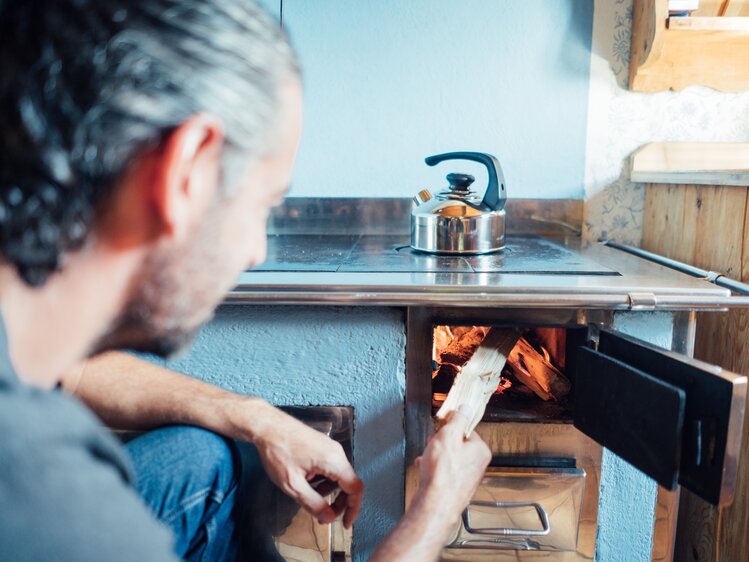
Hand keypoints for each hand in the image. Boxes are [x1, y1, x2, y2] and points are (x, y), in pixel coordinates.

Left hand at [243, 403, 363, 528]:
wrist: (267, 426)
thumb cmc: (278, 451)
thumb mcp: (293, 484)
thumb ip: (313, 503)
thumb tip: (329, 517)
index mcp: (333, 461)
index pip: (355, 488)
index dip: (353, 509)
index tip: (345, 523)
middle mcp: (336, 452)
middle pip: (348, 483)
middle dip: (338, 502)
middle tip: (323, 516)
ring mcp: (330, 447)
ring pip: (337, 476)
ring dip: (327, 490)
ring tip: (306, 493)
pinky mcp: (322, 445)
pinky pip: (329, 467)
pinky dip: (322, 479)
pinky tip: (305, 479)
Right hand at [415, 406, 490, 519]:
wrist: (434, 505)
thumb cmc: (442, 475)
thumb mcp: (448, 436)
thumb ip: (458, 419)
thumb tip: (465, 408)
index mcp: (481, 450)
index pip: (467, 429)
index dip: (450, 427)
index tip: (442, 428)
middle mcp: (478, 465)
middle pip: (457, 444)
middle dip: (441, 443)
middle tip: (433, 444)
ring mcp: (467, 478)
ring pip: (449, 459)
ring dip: (435, 456)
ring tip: (427, 459)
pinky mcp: (455, 488)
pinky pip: (444, 472)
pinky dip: (434, 469)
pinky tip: (425, 470)